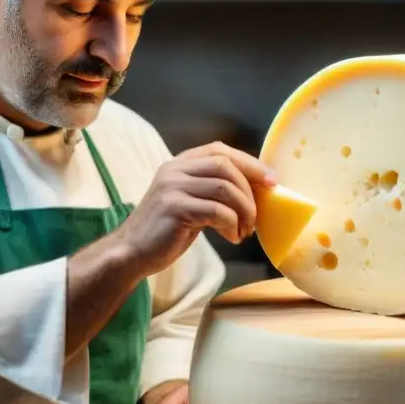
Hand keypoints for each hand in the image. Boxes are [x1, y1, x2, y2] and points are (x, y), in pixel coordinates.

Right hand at [115, 142, 276, 276]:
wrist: (132, 252)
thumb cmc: (166, 230)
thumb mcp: (190, 201)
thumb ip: (213, 189)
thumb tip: (256, 189)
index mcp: (180, 163)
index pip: (221, 151)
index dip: (251, 163)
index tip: (272, 181)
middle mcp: (175, 169)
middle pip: (227, 167)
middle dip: (250, 192)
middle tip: (256, 219)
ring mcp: (173, 187)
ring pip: (226, 188)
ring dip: (244, 212)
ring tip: (244, 231)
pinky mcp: (175, 207)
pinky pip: (218, 211)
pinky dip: (232, 225)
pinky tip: (231, 238)